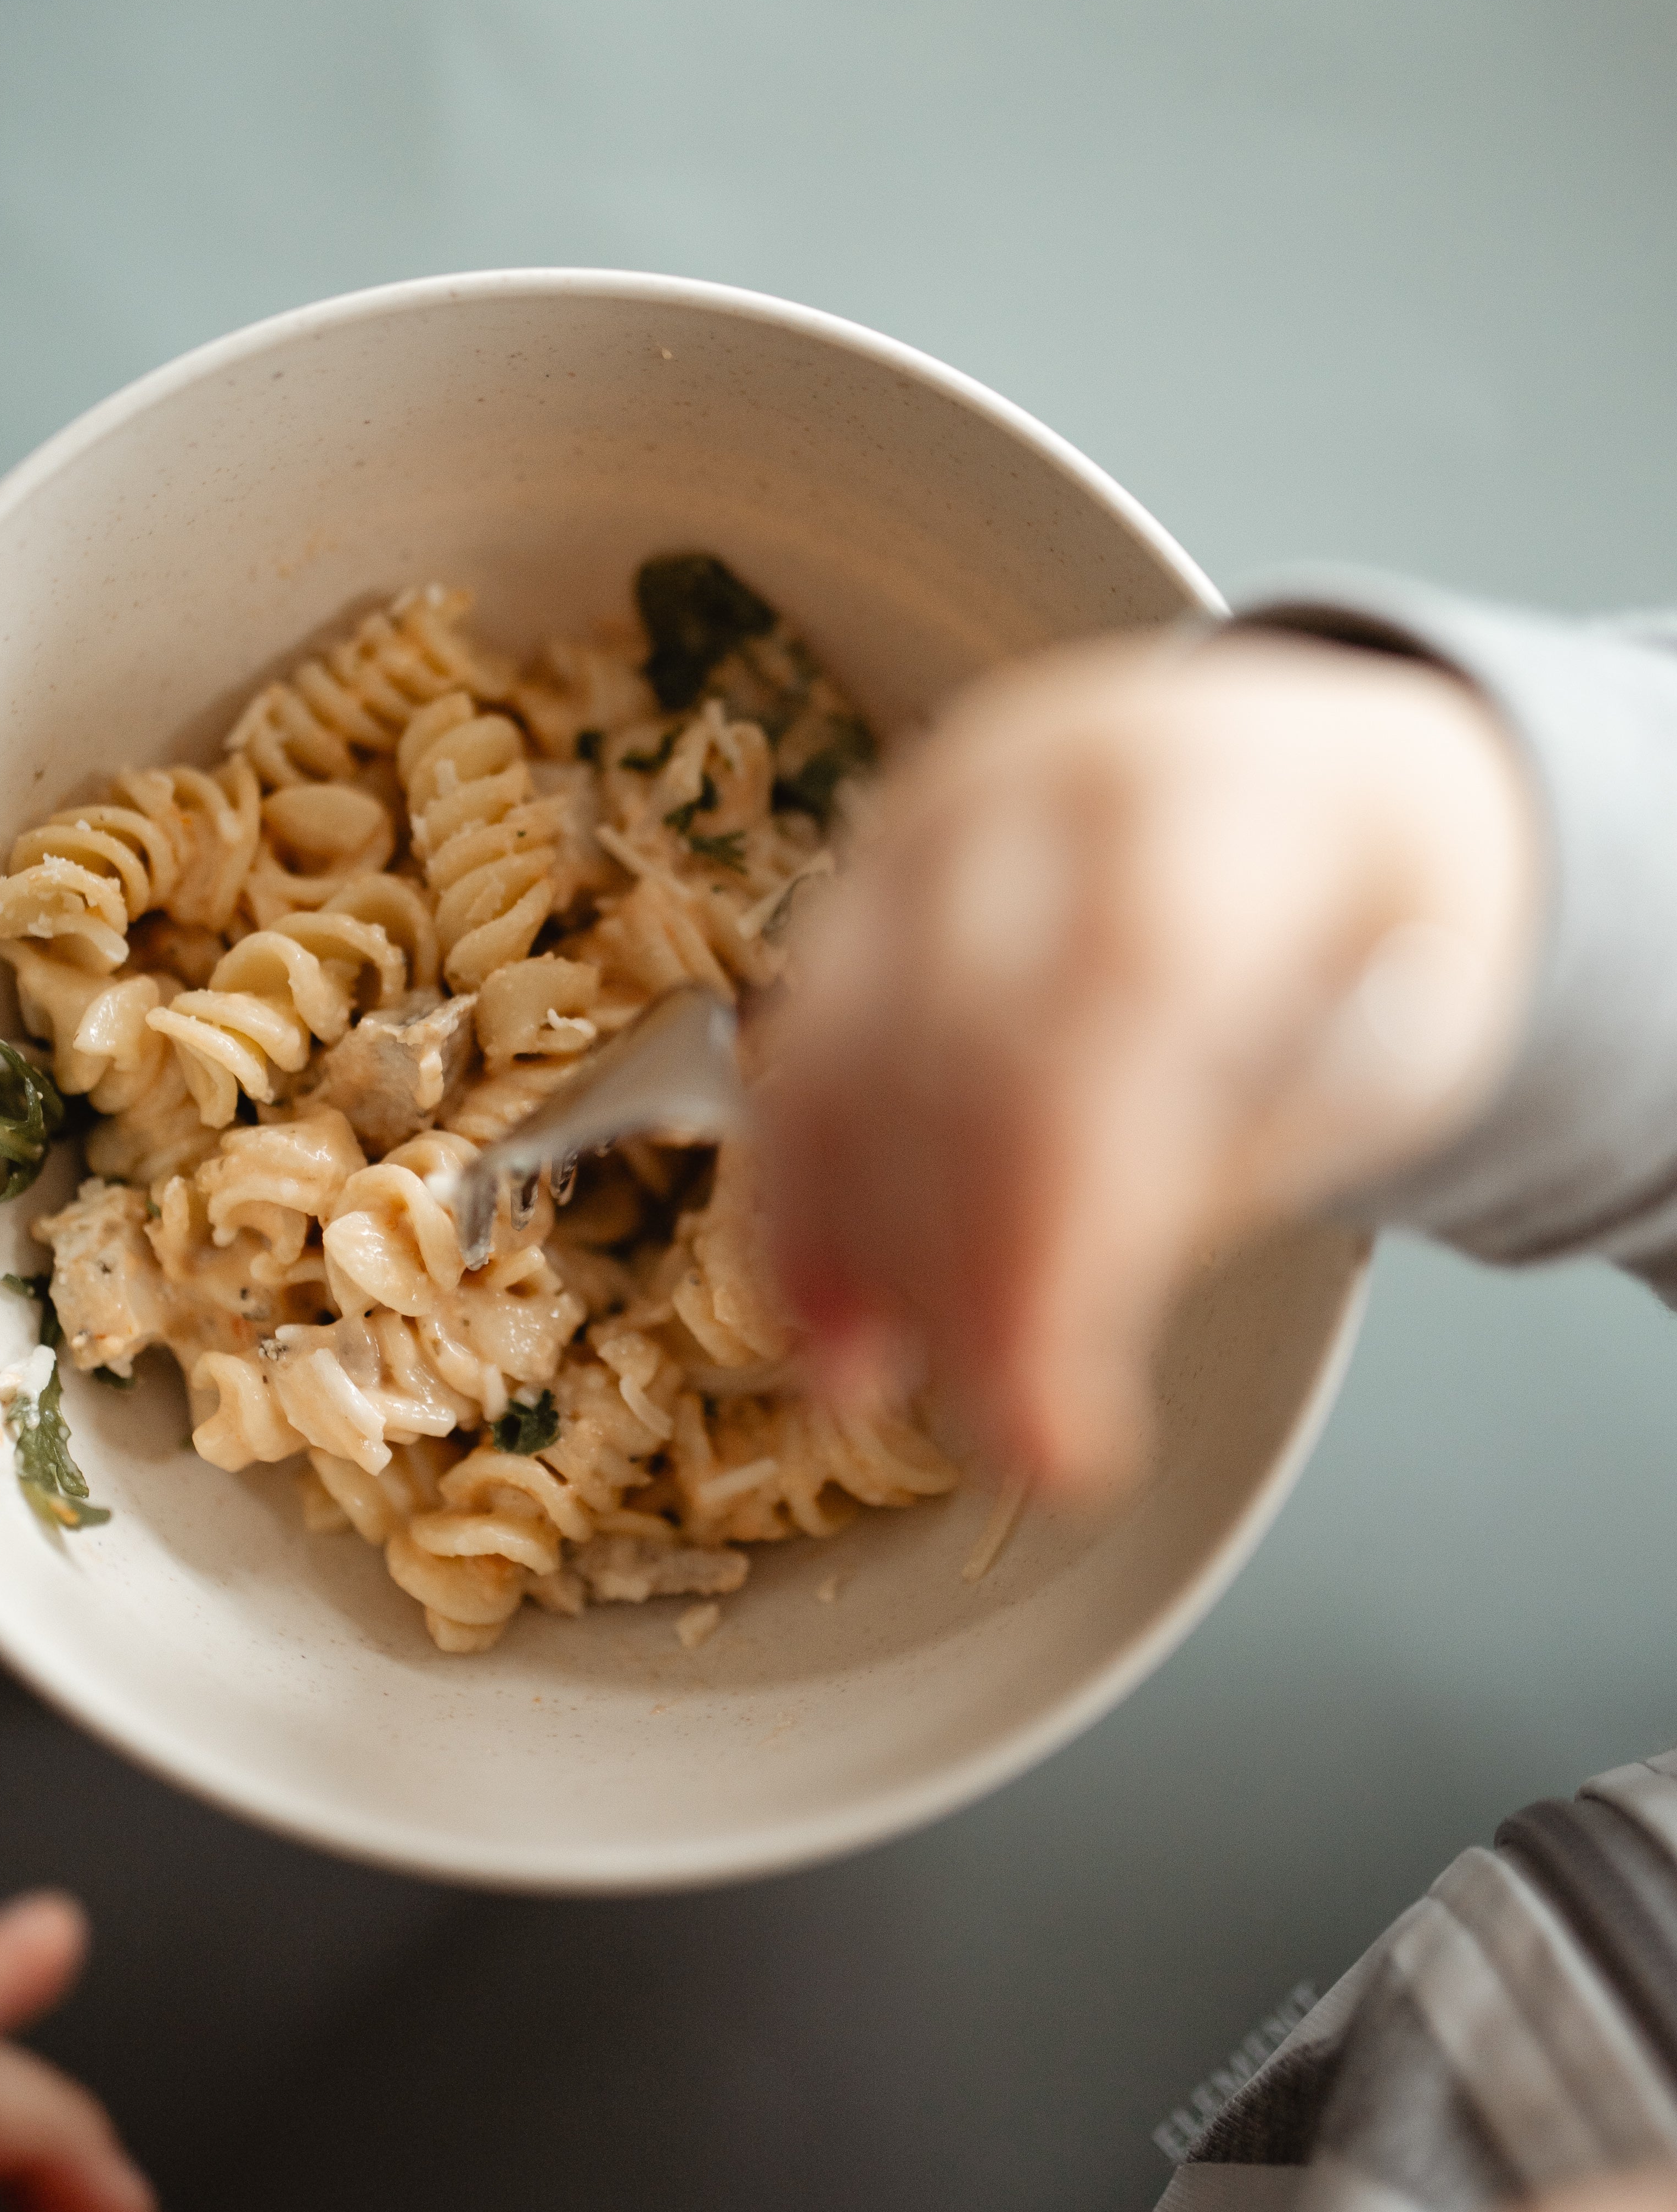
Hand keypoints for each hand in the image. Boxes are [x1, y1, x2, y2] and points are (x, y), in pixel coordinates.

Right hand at [761, 630, 1539, 1495]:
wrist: (1306, 775)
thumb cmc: (1376, 915)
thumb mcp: (1415, 1026)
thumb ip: (1261, 1149)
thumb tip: (1080, 1311)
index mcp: (1214, 793)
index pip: (1115, 1004)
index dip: (1062, 1231)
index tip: (1059, 1427)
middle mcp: (1040, 786)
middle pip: (956, 1033)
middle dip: (963, 1268)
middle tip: (1015, 1437)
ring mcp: (926, 827)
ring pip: (843, 1046)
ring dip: (854, 1245)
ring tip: (888, 1391)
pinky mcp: (859, 885)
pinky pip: (797, 1050)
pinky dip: (798, 1198)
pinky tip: (826, 1317)